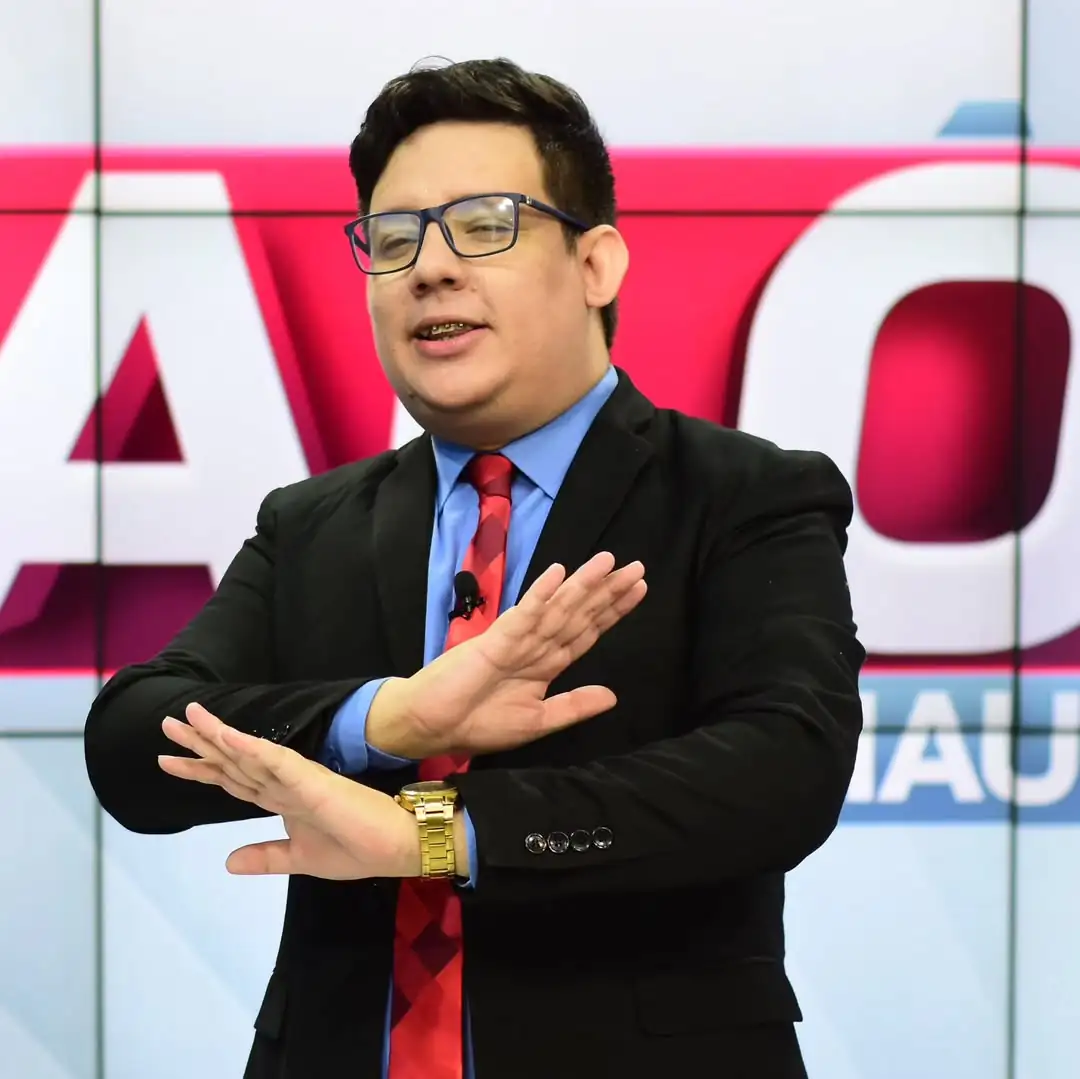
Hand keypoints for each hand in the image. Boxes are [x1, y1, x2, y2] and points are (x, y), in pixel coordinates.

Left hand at [158, 703, 422, 878]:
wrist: (397, 846)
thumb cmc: (356, 848)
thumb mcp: (301, 859)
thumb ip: (266, 856)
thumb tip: (227, 862)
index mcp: (282, 798)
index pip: (234, 779)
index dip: (202, 768)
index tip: (169, 760)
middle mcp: (285, 782)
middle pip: (234, 760)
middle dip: (199, 744)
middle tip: (166, 725)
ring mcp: (297, 778)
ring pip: (249, 753)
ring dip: (218, 735)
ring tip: (188, 717)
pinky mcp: (313, 781)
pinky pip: (276, 761)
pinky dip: (251, 748)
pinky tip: (228, 736)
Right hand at [367, 551, 646, 758]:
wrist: (432, 726)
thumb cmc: (478, 723)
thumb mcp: (537, 722)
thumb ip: (573, 706)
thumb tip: (613, 696)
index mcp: (546, 664)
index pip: (586, 631)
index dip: (612, 611)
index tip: (637, 590)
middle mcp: (536, 646)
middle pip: (579, 613)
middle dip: (608, 591)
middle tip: (637, 567)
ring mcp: (517, 639)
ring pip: (557, 608)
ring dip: (583, 585)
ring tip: (608, 562)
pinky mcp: (496, 641)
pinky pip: (524, 615)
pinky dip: (541, 594)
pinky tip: (558, 573)